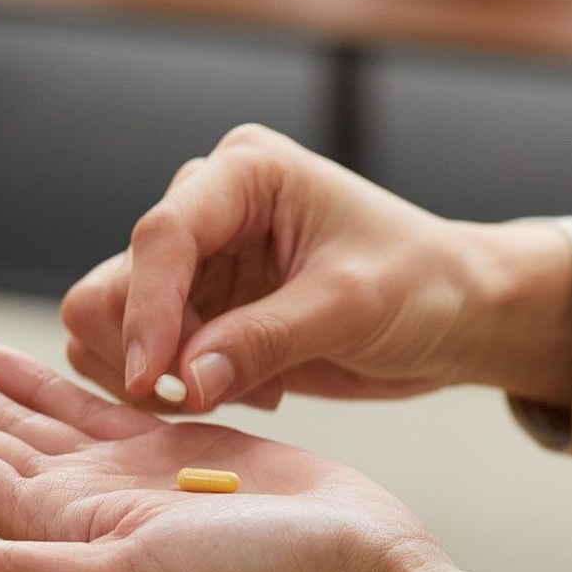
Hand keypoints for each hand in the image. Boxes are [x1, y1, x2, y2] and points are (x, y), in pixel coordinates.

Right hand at [61, 124, 571, 412]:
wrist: (456, 314)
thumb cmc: (421, 284)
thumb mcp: (349, 306)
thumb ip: (263, 341)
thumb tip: (183, 382)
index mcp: (245, 176)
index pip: (163, 236)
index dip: (147, 311)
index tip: (154, 380)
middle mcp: (209, 210)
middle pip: (117, 280)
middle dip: (145, 348)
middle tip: (203, 395)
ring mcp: (201, 265)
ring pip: (115, 322)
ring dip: (156, 375)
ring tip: (236, 391)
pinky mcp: (204, 312)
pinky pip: (149, 356)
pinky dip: (177, 388)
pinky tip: (251, 389)